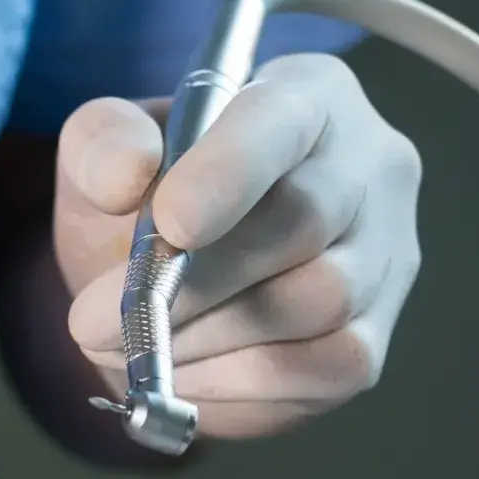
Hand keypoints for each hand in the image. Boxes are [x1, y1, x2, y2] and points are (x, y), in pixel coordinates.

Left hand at [54, 52, 422, 438]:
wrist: (159, 286)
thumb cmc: (143, 203)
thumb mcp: (101, 156)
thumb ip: (101, 145)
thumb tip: (125, 174)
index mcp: (304, 96)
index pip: (285, 119)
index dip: (231, 172)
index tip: (171, 223)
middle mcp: (366, 168)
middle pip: (305, 222)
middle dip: (191, 283)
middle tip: (96, 320)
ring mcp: (382, 259)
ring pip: (317, 302)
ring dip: (202, 337)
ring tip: (129, 345)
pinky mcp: (367, 343)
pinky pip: (321, 368)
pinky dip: (234, 382)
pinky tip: (177, 374)